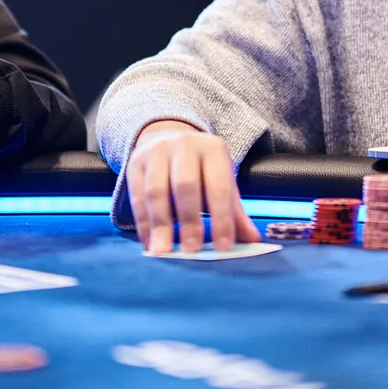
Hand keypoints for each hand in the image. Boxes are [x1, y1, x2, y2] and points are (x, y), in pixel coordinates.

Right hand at [126, 120, 260, 254]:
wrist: (168, 136)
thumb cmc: (200, 168)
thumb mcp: (221, 181)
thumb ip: (234, 212)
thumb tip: (252, 240)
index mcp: (213, 149)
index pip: (219, 186)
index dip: (222, 218)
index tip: (223, 247)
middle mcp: (184, 145)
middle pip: (185, 185)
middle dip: (189, 221)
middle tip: (191, 251)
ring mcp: (156, 152)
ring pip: (156, 191)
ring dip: (160, 224)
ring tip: (163, 252)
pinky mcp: (135, 163)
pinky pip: (137, 196)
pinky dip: (143, 223)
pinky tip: (149, 242)